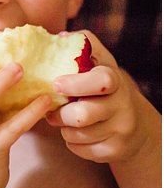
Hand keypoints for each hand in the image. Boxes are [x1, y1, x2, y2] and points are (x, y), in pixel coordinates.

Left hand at [46, 30, 156, 162]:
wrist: (134, 123)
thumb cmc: (104, 88)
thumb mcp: (99, 63)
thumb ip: (82, 46)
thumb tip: (61, 37)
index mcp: (114, 80)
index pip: (101, 80)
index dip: (75, 83)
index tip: (56, 84)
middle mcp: (122, 105)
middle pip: (82, 115)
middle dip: (60, 114)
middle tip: (53, 110)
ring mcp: (121, 130)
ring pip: (76, 134)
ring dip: (63, 128)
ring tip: (65, 120)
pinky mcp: (115, 150)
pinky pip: (79, 149)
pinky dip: (71, 143)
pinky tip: (77, 134)